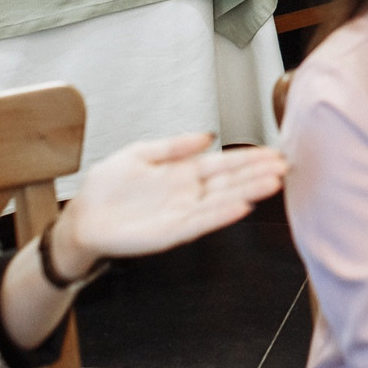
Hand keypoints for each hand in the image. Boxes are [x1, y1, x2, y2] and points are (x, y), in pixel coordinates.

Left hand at [49, 134, 285, 276]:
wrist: (82, 218)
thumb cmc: (107, 189)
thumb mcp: (140, 153)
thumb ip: (175, 145)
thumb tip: (207, 135)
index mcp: (183, 173)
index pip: (224, 164)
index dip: (249, 158)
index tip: (274, 152)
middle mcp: (188, 194)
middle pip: (230, 182)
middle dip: (258, 173)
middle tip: (286, 165)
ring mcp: (182, 214)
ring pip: (223, 201)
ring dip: (249, 192)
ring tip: (274, 182)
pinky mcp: (171, 232)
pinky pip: (201, 222)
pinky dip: (222, 215)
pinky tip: (242, 207)